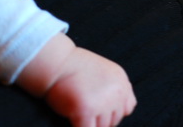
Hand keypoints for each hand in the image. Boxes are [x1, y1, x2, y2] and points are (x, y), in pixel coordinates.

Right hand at [17, 35, 135, 126]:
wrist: (55, 61)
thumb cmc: (74, 67)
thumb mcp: (104, 71)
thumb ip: (115, 89)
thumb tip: (126, 111)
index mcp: (121, 80)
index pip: (127, 108)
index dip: (111, 111)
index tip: (98, 107)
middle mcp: (116, 91)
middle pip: (114, 121)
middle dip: (99, 118)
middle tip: (83, 105)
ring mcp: (102, 102)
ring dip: (89, 123)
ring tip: (76, 107)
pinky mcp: (86, 109)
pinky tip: (72, 119)